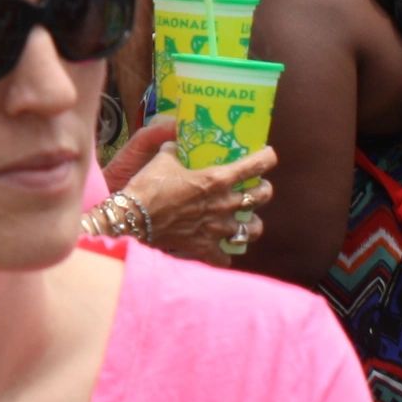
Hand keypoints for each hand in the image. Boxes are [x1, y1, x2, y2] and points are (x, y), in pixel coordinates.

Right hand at [115, 122, 277, 264]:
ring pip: (253, 230)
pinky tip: (221, 249)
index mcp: (216, 179)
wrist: (133, 217)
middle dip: (263, 190)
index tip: (268, 155)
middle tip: (257, 188)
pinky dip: (224, 254)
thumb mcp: (162, 159)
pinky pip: (226, 257)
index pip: (255, 166)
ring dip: (252, 224)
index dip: (266, 158)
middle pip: (261, 197)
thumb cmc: (149, 185)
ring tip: (246, 221)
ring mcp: (218, 229)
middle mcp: (224, 204)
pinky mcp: (206, 247)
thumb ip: (174, 151)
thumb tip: (175, 143)